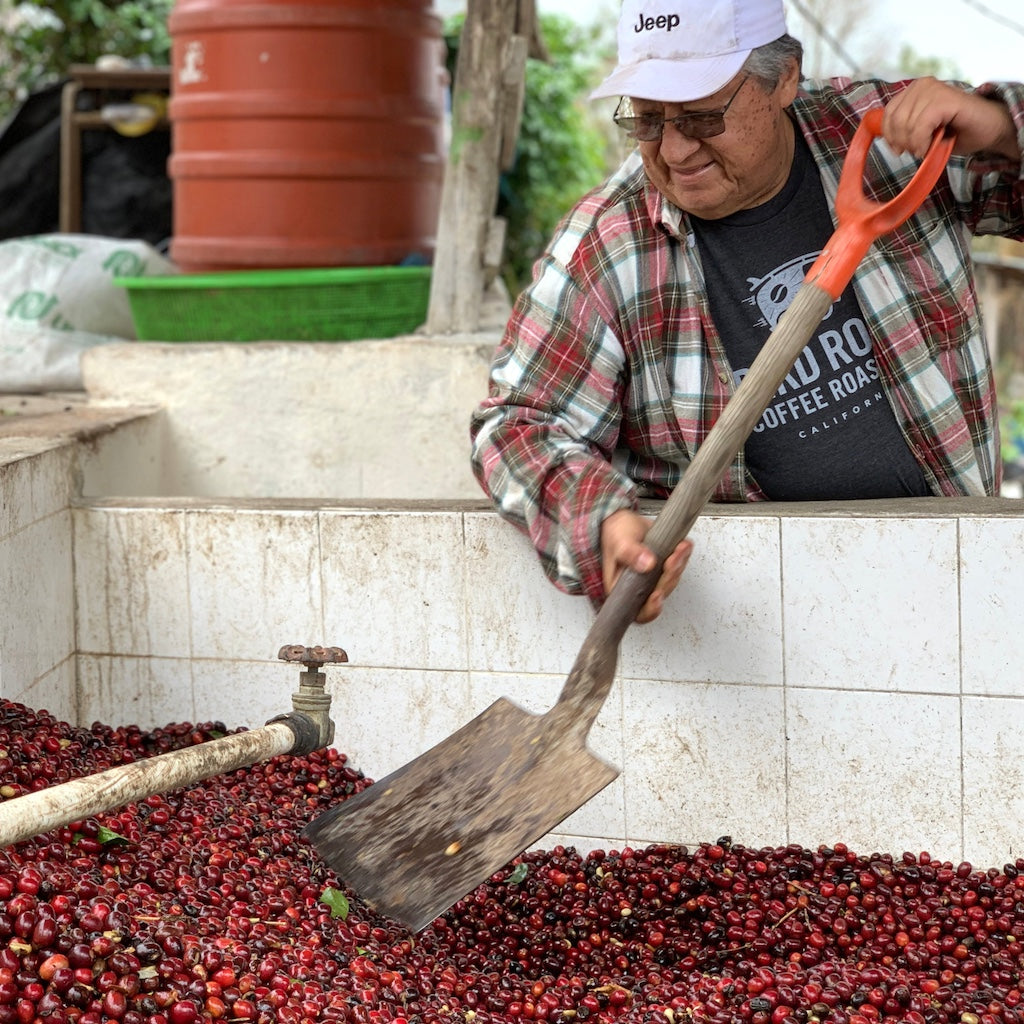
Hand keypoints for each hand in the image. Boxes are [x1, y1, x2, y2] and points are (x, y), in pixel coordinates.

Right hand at [600, 508, 693, 623]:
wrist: (623, 521)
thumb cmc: (615, 534)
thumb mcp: (619, 542)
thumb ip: (630, 553)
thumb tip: (646, 564)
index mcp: (623, 589)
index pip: (639, 611)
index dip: (651, 608)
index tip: (656, 595)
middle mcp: (639, 587)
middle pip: (660, 594)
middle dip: (668, 578)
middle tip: (671, 561)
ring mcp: (653, 578)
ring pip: (671, 581)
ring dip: (678, 565)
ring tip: (679, 549)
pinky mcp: (664, 567)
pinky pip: (678, 567)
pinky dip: (683, 556)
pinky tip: (683, 546)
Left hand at [882, 77, 1020, 160]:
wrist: (987, 130)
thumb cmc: (954, 131)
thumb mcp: (919, 131)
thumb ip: (901, 128)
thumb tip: (883, 135)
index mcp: (913, 90)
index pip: (887, 114)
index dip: (890, 136)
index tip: (901, 149)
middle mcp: (922, 85)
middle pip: (895, 120)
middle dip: (903, 142)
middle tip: (918, 149)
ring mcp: (934, 89)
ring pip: (906, 124)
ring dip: (915, 144)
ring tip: (928, 146)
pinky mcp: (945, 99)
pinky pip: (920, 126)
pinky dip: (922, 142)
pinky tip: (931, 146)